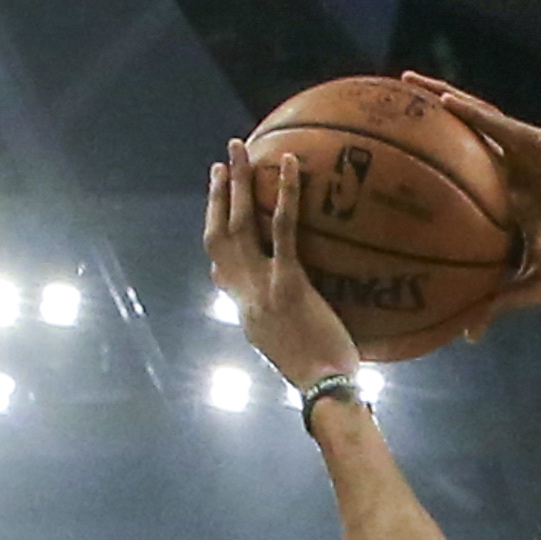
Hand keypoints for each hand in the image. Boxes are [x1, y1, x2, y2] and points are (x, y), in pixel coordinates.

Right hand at [205, 144, 362, 391]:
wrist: (324, 391)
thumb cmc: (321, 378)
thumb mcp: (290, 349)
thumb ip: (283, 323)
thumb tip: (294, 312)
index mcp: (244, 311)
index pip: (221, 268)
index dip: (216, 235)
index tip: (216, 209)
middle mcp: (244, 295)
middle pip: (220, 234)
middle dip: (218, 196)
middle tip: (221, 162)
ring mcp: (263, 286)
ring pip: (241, 223)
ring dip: (237, 182)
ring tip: (239, 148)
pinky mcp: (288, 282)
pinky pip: (283, 229)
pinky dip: (285, 193)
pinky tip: (290, 164)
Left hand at [401, 79, 540, 319]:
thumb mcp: (531, 285)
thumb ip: (498, 302)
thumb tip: (468, 334)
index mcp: (510, 198)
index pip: (467, 173)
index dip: (437, 161)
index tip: (398, 158)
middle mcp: (514, 169)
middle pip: (466, 137)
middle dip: (432, 117)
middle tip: (396, 102)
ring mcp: (527, 153)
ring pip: (479, 120)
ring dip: (446, 99)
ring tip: (413, 84)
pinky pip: (501, 125)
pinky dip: (474, 114)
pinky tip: (445, 102)